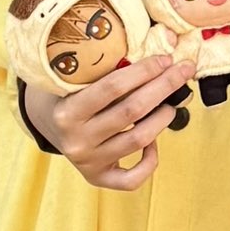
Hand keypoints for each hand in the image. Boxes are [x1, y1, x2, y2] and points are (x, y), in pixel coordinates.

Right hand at [24, 51, 191, 188]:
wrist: (46, 123)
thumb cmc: (68, 93)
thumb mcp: (76, 78)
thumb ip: (109, 68)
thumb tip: (162, 52)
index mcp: (67, 111)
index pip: (113, 87)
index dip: (144, 70)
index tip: (166, 58)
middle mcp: (76, 140)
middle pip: (131, 111)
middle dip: (163, 87)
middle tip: (183, 71)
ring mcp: (88, 162)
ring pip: (138, 140)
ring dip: (162, 118)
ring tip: (171, 103)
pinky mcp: (97, 178)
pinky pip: (132, 178)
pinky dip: (150, 160)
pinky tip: (153, 142)